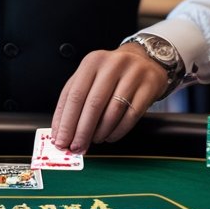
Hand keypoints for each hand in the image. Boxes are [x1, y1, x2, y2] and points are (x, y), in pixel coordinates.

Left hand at [51, 43, 167, 152]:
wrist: (144, 61)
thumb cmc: (111, 73)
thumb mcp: (90, 77)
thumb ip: (74, 100)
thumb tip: (61, 131)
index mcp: (92, 62)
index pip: (74, 95)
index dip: (65, 121)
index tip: (60, 140)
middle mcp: (112, 65)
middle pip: (93, 104)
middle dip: (81, 131)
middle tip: (76, 147)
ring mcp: (133, 75)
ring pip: (113, 111)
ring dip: (100, 132)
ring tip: (94, 140)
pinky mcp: (149, 87)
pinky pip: (131, 115)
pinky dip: (118, 131)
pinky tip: (110, 136)